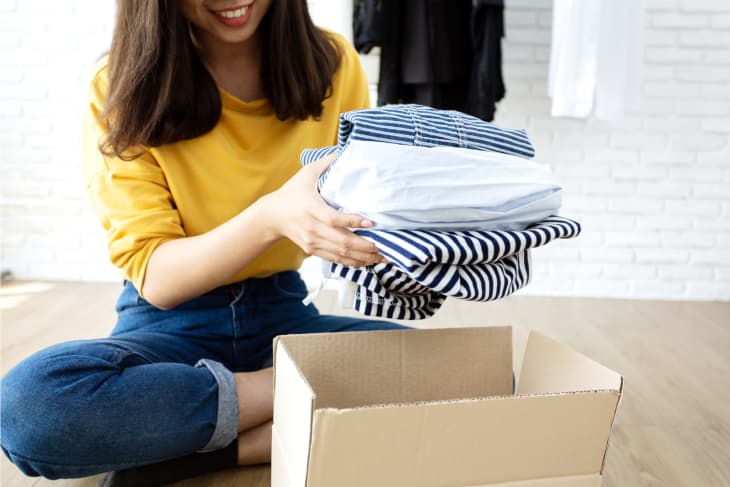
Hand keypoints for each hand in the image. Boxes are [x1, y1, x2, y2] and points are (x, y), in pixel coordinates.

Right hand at [259, 153, 384, 266]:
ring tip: (382, 257)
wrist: (271, 216)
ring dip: (363, 257)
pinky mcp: (313, 250)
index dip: (353, 222)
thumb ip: (326, 162)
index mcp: (311, 208)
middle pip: (342, 241)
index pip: (334, 219)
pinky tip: (367, 261)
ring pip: (341, 254)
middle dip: (366, 246)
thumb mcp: (306, 173)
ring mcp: (313, 242)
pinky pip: (336, 259)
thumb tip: (345, 149)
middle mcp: (313, 228)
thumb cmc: (292, 192)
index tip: (371, 222)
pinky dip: (353, 263)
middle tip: (385, 247)